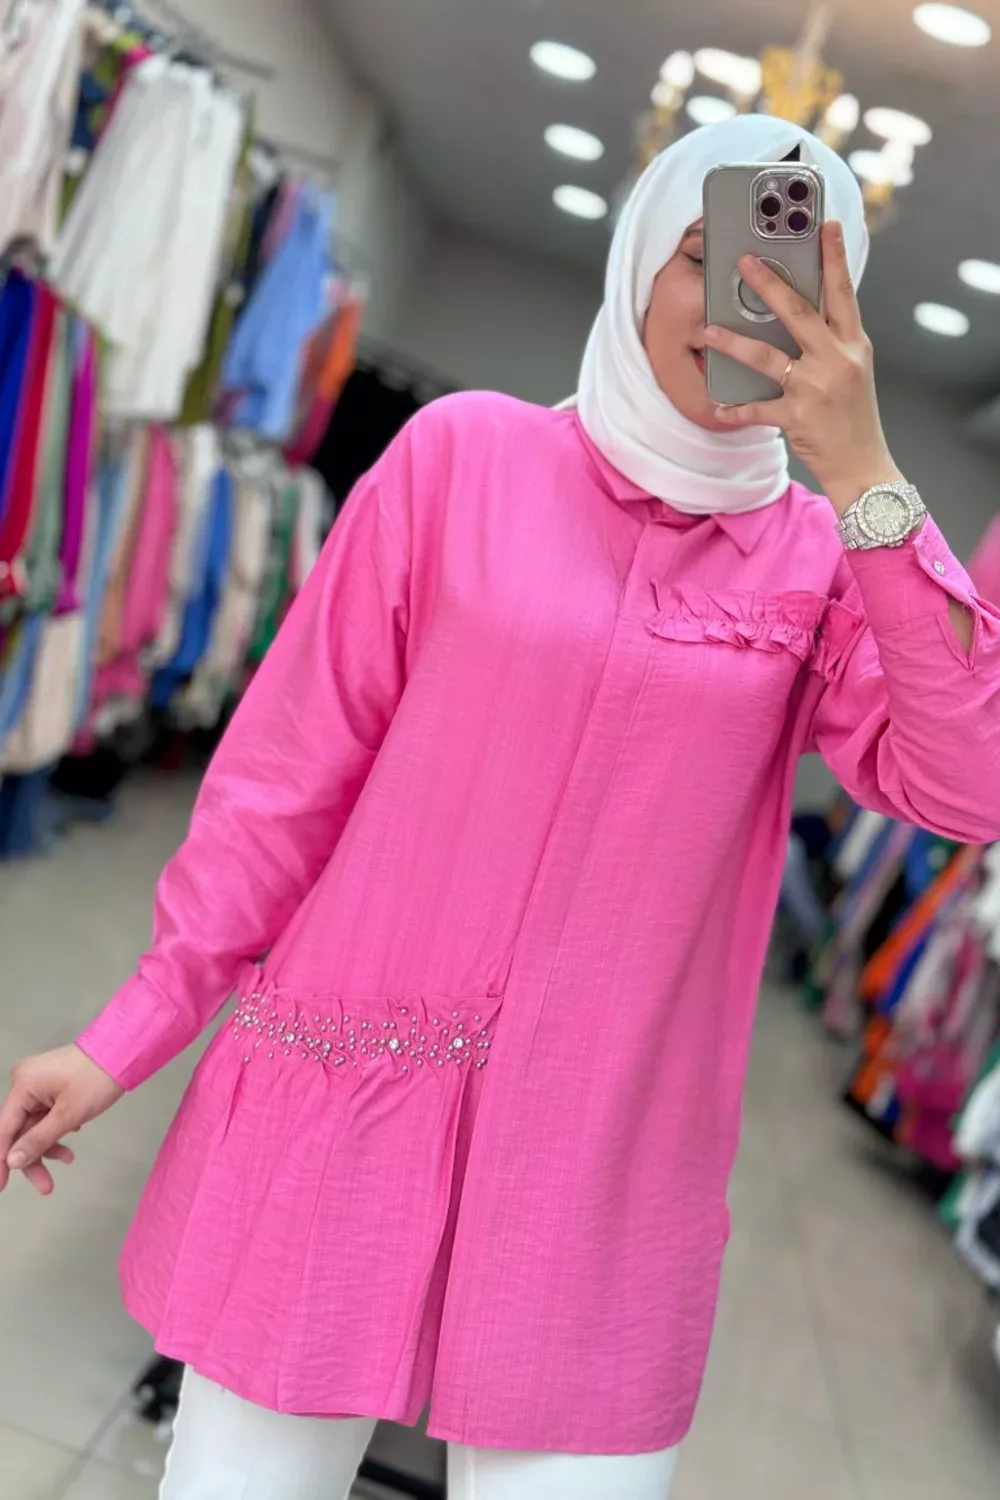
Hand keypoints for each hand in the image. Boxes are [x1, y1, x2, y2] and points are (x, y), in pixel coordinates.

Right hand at [0, 1045, 122, 1195]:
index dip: (1, 1160)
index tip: (1, 1186)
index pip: (3, 1129)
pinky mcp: (51, 1086)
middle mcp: (24, 1082)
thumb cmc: (97, 1081)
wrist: (124, 1053)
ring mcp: (38, 1083)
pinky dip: (56, 1129)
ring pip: (34, 1124)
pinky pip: (45, 1114)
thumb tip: (11, 1161)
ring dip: (48, 1144)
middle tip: (46, 1187)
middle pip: (20, 1130)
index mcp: (23, 1085)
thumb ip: (38, 1140)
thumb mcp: (68, 1115)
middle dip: (33, 1158)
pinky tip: (73, 1133)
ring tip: (69, 1158)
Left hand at [705, 222, 901, 515]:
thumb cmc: (854, 417)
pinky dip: (736, 410)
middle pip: (800, 312)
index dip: (835, 257)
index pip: (844, 292)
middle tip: (744, 261)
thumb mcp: (854, 371)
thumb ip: (832, 342)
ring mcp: (816, 387)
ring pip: (768, 356)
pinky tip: (719, 408)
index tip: (826, 225)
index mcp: (853, 344)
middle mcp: (837, 360)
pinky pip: (757, 409)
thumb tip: (801, 316)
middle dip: (770, 284)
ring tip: (709, 332)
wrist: (864, 465)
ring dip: (734, 343)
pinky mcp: (797, 416)